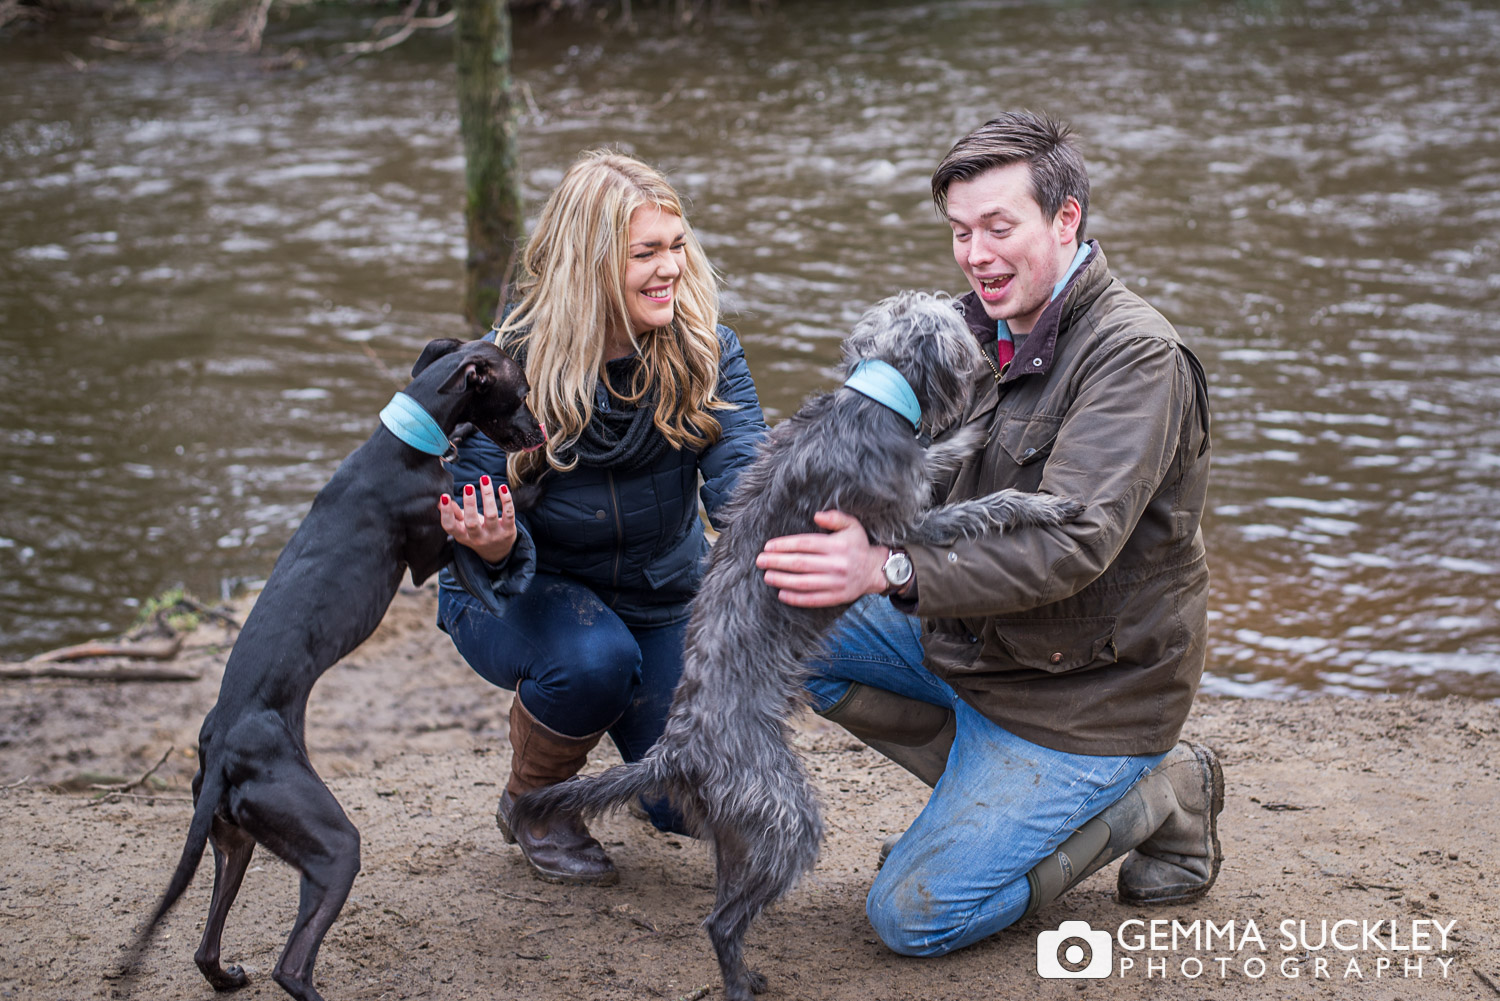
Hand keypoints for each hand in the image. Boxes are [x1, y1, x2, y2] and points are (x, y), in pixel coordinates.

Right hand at [440, 475, 515, 563]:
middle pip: (471, 522)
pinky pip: (508, 514)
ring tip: (484, 479)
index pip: (451, 527)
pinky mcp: (508, 530)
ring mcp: (494, 535)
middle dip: (470, 504)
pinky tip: (502, 487)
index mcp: (462, 536)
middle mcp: (478, 537)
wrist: (497, 551)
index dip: (446, 513)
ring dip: (487, 495)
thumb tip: (441, 500)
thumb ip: (454, 514)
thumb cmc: (476, 533)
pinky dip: (506, 500)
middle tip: (468, 486)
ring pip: (491, 515)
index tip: (444, 496)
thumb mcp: (463, 527)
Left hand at [755, 510, 888, 607]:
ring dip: (782, 580)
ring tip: (767, 576)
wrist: (875, 570)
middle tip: (760, 561)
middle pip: (800, 563)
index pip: (805, 544)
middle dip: (777, 562)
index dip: (784, 545)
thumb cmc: (858, 545)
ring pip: (804, 583)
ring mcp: (836, 583)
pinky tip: (782, 594)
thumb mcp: (852, 525)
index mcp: (837, 546)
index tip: (768, 547)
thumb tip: (817, 516)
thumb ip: (835, 517)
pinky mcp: (837, 597)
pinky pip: (813, 599)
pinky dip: (796, 598)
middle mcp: (836, 565)